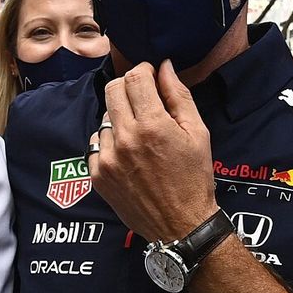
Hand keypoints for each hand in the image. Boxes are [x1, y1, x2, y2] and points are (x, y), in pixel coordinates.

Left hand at [87, 60, 217, 240]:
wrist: (181, 225)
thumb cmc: (194, 178)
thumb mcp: (198, 133)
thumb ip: (179, 96)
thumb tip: (164, 67)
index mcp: (152, 126)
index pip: (135, 78)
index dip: (144, 70)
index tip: (151, 76)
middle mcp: (125, 139)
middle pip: (113, 90)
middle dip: (129, 87)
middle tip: (143, 98)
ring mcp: (108, 158)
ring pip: (104, 116)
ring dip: (120, 116)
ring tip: (139, 132)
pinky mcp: (98, 175)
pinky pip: (95, 143)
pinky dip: (109, 141)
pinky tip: (127, 152)